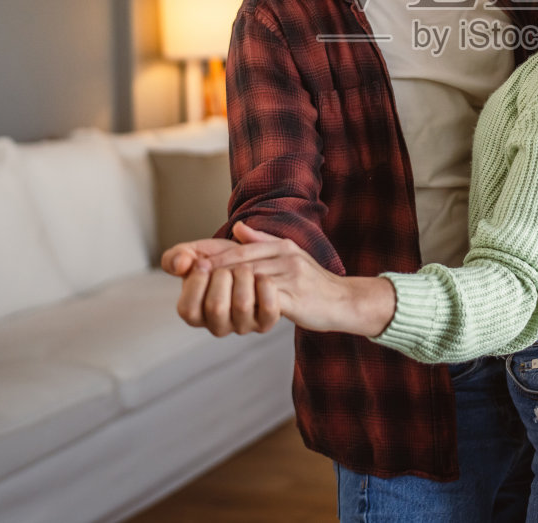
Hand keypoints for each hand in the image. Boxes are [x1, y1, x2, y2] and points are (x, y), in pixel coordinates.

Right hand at [162, 237, 280, 336]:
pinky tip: (261, 275)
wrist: (249, 259)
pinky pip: (269, 308)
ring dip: (243, 277)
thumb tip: (180, 263)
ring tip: (243, 268)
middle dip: (222, 276)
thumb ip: (177, 257)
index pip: (188, 309)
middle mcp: (217, 326)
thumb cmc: (217, 260)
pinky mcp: (265, 322)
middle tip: (226, 267)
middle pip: (216, 307)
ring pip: (242, 305)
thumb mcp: (193, 254)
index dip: (196, 282)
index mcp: (194, 314)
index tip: (203, 263)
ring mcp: (242, 326)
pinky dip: (265, 285)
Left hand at [205, 222, 395, 336]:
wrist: (343, 300)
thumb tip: (239, 228)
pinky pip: (266, 297)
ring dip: (227, 285)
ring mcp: (291, 275)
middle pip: (243, 260)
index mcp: (282, 246)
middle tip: (193, 274)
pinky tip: (233, 308)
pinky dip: (247, 301)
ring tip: (207, 291)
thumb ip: (263, 241)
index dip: (218, 254)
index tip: (196, 261)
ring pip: (251, 277)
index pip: (243, 247)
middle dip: (216, 268)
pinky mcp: (295, 295)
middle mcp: (286, 256)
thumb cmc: (312, 283)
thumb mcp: (290, 256)